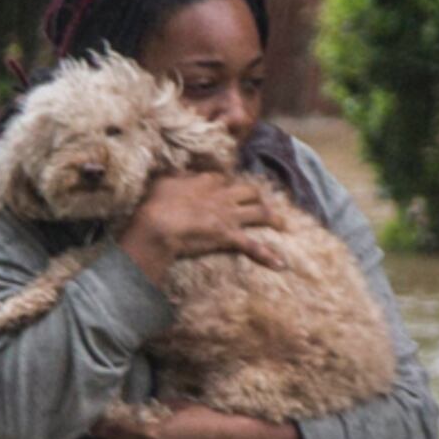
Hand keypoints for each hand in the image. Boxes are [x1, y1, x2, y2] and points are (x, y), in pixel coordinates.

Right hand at [120, 171, 288, 279]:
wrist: (159, 225)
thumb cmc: (155, 203)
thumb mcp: (164, 181)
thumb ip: (177, 177)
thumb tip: (182, 174)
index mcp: (207, 180)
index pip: (223, 178)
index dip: (227, 185)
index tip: (226, 190)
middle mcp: (223, 195)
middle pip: (249, 191)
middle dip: (257, 196)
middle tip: (261, 202)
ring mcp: (229, 216)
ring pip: (260, 212)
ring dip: (274, 218)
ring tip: (283, 224)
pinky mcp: (230, 237)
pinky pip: (254, 247)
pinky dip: (268, 256)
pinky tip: (281, 264)